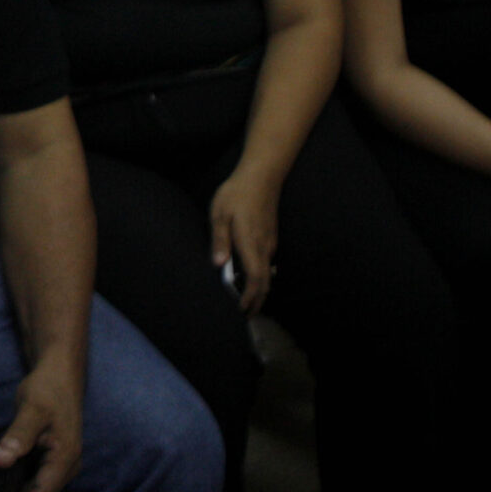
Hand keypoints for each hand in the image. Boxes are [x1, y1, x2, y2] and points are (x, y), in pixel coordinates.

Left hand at [0, 357, 84, 491]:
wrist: (60, 374)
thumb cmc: (48, 389)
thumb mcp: (32, 408)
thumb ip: (20, 434)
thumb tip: (6, 458)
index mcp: (65, 457)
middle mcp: (67, 465)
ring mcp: (61, 462)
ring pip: (40, 490)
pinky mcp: (53, 458)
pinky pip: (37, 479)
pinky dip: (22, 486)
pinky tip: (2, 489)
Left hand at [207, 164, 278, 314]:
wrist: (261, 176)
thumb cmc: (237, 193)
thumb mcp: (220, 213)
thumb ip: (219, 240)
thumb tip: (219, 265)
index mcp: (250, 244)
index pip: (255, 279)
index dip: (250, 298)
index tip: (242, 311)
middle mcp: (264, 247)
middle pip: (264, 282)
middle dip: (257, 301)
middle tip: (245, 316)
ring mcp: (269, 242)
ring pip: (267, 273)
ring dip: (259, 290)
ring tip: (246, 302)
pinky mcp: (270, 237)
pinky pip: (266, 264)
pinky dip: (260, 277)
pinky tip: (250, 278)